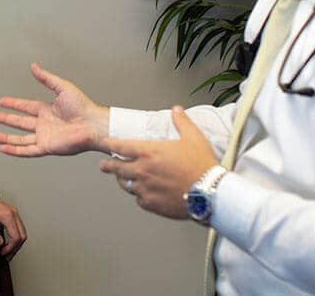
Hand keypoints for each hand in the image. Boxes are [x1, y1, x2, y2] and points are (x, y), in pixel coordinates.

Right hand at [0, 62, 108, 156]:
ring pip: (20, 138)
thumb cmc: (84, 107)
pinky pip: (27, 150)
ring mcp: (44, 136)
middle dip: (5, 119)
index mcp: (47, 110)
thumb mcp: (63, 87)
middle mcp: (44, 124)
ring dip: (5, 137)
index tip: (2, 101)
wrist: (93, 125)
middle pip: (19, 122)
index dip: (13, 104)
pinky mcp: (47, 147)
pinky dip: (14, 150)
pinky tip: (3, 148)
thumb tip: (34, 66)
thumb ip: (46, 78)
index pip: (25, 107)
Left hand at [0, 200, 26, 260]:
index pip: (16, 237)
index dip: (10, 248)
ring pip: (22, 232)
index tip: (3, 253)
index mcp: (7, 215)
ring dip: (16, 244)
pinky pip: (18, 227)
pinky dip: (15, 237)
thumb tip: (0, 242)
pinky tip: (9, 243)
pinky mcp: (11, 213)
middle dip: (15, 248)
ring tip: (8, 252)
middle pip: (22, 235)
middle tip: (7, 256)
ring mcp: (13, 212)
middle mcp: (13, 212)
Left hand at [100, 106, 217, 218]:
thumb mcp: (194, 137)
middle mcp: (142, 170)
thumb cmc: (202, 165)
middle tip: (103, 165)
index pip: (118, 146)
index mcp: (148, 152)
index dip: (109, 144)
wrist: (211, 193)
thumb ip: (182, 122)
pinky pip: (138, 198)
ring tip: (122, 178)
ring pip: (125, 184)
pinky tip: (144, 192)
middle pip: (114, 167)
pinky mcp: (150, 203)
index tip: (105, 143)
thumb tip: (177, 110)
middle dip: (107, 165)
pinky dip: (139, 194)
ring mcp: (144, 188)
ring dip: (123, 180)